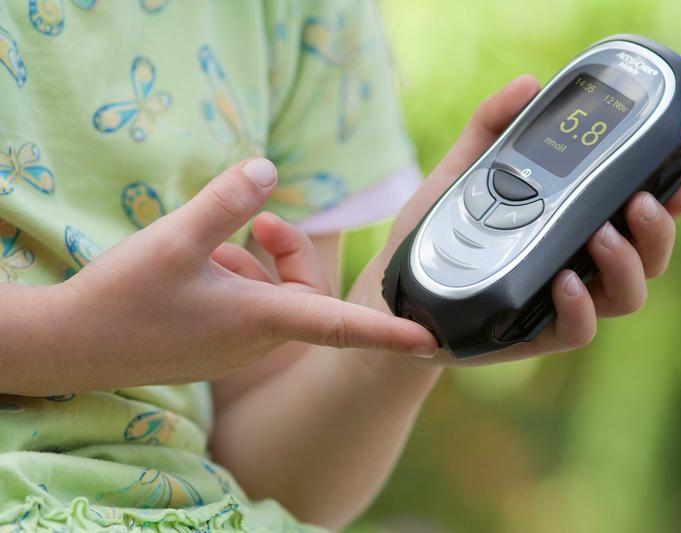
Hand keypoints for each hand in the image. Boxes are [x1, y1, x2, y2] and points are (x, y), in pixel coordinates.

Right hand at [20, 159, 435, 394]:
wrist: (68, 348)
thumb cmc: (124, 298)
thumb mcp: (175, 240)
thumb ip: (226, 205)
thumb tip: (270, 169)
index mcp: (260, 319)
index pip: (341, 326)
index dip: (388, 333)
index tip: (432, 343)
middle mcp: (256, 340)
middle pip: (306, 293)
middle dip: (290, 251)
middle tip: (256, 221)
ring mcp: (235, 349)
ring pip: (275, 298)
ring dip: (255, 264)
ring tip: (212, 245)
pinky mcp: (215, 349)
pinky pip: (249, 309)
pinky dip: (237, 281)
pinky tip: (201, 266)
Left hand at [348, 75, 680, 365]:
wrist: (395, 290)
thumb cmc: (434, 231)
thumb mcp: (459, 173)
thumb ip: (490, 128)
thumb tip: (528, 84)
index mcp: (571, 224)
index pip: (636, 214)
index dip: (670, 199)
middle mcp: (577, 264)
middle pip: (647, 257)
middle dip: (658, 232)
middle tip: (640, 201)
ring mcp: (559, 302)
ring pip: (625, 296)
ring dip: (626, 266)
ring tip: (603, 236)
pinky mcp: (534, 334)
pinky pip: (577, 331)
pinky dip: (579, 308)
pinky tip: (565, 282)